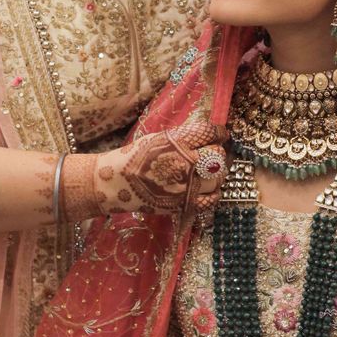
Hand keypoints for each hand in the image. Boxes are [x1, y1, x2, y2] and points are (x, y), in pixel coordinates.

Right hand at [61, 120, 227, 220]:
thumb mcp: (159, 138)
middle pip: (218, 155)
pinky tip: (208, 189)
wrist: (116, 182)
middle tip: (210, 155)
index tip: (220, 134)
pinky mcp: (184, 204)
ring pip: (218, 177)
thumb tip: (208, 134)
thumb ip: (184, 136)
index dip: (219, 132)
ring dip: (216, 174)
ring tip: (208, 172)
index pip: (211, 132)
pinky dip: (214, 194)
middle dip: (217, 154)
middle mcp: (186, 161)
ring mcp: (186, 184)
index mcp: (179, 141)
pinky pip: (212, 199)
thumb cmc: (135, 156)